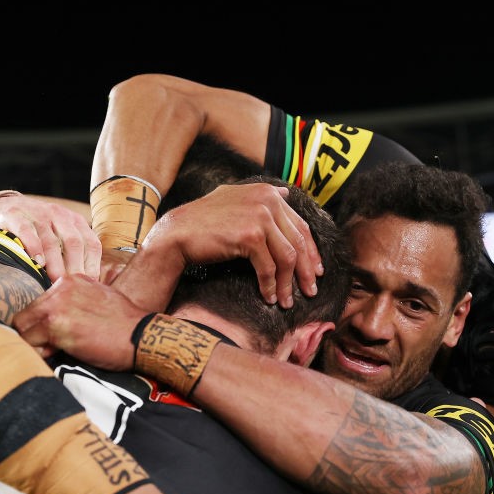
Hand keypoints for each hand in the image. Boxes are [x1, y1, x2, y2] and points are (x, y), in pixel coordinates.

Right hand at [0, 195, 100, 280]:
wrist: (3, 206)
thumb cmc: (37, 229)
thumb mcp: (59, 234)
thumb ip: (73, 253)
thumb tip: (87, 283)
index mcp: (74, 221)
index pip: (90, 243)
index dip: (92, 265)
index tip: (89, 284)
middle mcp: (58, 215)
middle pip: (73, 242)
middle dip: (75, 267)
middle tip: (73, 287)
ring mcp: (37, 214)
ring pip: (51, 241)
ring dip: (55, 263)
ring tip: (56, 281)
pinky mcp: (15, 216)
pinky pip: (27, 232)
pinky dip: (33, 247)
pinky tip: (38, 263)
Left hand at [12, 274, 145, 364]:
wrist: (141, 336)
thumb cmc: (125, 324)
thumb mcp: (99, 299)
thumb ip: (76, 303)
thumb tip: (58, 319)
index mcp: (70, 281)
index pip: (38, 303)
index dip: (43, 323)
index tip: (54, 336)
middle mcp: (60, 289)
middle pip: (25, 315)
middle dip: (33, 334)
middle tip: (51, 348)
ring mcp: (56, 307)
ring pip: (23, 329)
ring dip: (34, 344)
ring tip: (55, 352)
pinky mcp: (55, 327)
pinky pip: (29, 343)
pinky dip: (38, 354)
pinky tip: (58, 356)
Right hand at [143, 182, 322, 307]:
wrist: (178, 233)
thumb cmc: (203, 221)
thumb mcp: (234, 198)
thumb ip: (261, 196)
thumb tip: (286, 194)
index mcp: (268, 192)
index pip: (300, 225)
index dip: (311, 251)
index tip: (315, 271)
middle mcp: (267, 201)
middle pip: (298, 242)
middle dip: (305, 270)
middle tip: (310, 290)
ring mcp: (260, 217)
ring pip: (287, 257)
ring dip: (288, 283)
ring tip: (287, 300)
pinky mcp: (250, 236)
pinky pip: (269, 267)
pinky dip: (270, 286)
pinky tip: (269, 298)